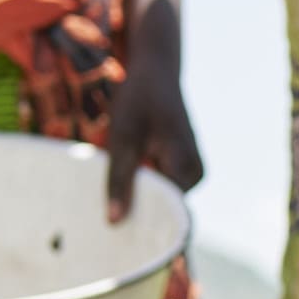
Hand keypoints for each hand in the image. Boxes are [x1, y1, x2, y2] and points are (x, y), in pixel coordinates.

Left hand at [102, 33, 202, 216]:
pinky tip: (124, 179)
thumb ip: (119, 181)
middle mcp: (196, 174)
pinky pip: (162, 185)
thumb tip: (115, 223)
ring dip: (137, 194)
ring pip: (160, 197)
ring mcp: (192, 171)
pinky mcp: (183, 166)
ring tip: (112, 190)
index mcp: (186, 168)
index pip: (163, 212)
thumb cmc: (139, 99)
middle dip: (136, 207)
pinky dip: (142, 183)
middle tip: (103, 210)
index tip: (109, 228)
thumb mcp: (122, 139)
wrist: (156, 70)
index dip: (137, 220)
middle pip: (163, 207)